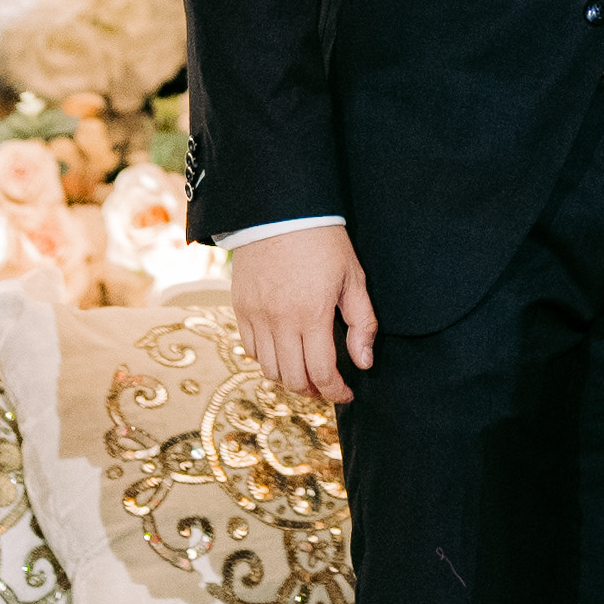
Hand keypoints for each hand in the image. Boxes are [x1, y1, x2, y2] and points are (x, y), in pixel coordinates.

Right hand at [231, 221, 377, 404]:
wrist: (280, 210)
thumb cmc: (323, 241)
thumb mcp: (353, 278)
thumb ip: (362, 323)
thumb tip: (364, 362)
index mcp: (311, 314)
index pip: (321, 372)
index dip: (336, 391)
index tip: (347, 393)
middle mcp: (279, 320)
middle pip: (292, 379)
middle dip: (313, 391)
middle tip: (328, 386)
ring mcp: (255, 316)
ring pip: (269, 369)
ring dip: (289, 379)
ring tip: (307, 373)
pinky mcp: (240, 308)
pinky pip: (251, 349)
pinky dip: (268, 360)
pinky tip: (285, 352)